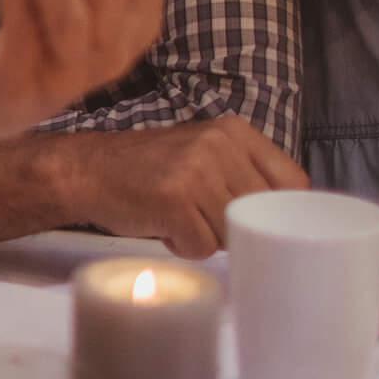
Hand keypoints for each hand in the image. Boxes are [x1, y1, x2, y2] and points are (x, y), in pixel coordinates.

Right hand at [57, 117, 306, 258]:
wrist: (86, 170)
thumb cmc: (149, 170)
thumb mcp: (202, 152)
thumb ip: (243, 172)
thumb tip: (288, 218)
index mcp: (234, 131)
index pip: (292, 182)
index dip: (279, 210)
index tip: (262, 222)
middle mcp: (219, 145)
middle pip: (260, 213)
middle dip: (234, 226)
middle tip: (202, 217)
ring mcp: (196, 171)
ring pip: (231, 233)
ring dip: (206, 238)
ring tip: (178, 218)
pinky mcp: (174, 200)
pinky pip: (202, 246)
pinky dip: (183, 246)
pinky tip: (163, 226)